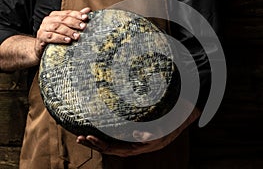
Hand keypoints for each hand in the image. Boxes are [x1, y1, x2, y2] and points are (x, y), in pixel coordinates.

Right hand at [35, 7, 90, 57]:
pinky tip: (68, 40)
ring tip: (77, 36)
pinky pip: (50, 37)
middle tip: (83, 27)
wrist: (41, 48)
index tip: (86, 17)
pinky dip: (60, 38)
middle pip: (62, 19)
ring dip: (68, 31)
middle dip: (74, 22)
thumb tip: (88, 10)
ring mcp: (43, 28)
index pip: (67, 13)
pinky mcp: (41, 38)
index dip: (77, 14)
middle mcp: (48, 20)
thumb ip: (76, 19)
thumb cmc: (56, 36)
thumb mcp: (66, 28)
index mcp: (55, 16)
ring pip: (56, 27)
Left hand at [77, 108, 200, 156]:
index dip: (101, 144)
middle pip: (110, 149)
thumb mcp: (164, 128)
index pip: (116, 149)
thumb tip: (135, 135)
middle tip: (78, 139)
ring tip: (83, 138)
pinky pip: (116, 139)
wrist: (179, 118)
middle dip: (94, 144)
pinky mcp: (133, 136)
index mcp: (139, 147)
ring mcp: (133, 142)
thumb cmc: (170, 123)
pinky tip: (98, 133)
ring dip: (97, 142)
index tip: (88, 137)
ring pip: (111, 145)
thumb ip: (151, 132)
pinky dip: (105, 136)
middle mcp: (134, 147)